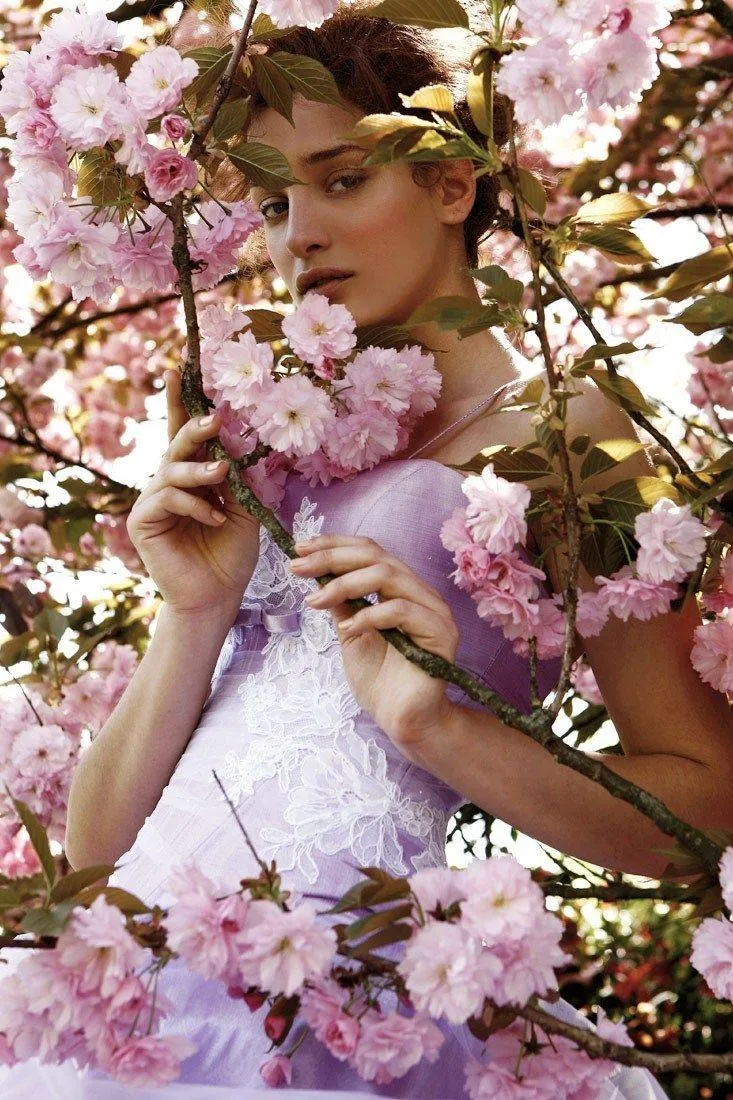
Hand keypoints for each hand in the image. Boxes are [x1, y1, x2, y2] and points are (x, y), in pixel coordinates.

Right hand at [126, 370, 259, 619]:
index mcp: (193, 475)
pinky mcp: (143, 522)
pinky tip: (215, 517)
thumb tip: (238, 441)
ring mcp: (153, 501)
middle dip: (194, 426)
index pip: (185, 432)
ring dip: (199, 469)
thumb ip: (241, 477)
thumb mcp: (247, 509)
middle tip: (215, 418)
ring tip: (222, 476)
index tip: (178, 366)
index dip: (181, 400)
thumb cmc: (231, 554)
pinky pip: (167, 499)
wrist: (218, 596)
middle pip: (176, 442)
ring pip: (171, 469)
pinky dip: (195, 504)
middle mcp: (169, 482)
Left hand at [289, 534, 458, 758]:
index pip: (370, 551)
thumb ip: (342, 603)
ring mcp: (434, 611)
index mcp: (401, 589)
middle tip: (298, 567)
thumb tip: (317, 572)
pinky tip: (347, 629)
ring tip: (315, 601)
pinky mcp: (441, 633)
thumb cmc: (380, 681)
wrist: (403, 721)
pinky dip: (369, 616)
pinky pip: (402, 610)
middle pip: (377, 557)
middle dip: (332, 558)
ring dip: (344, 584)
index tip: (299, 549)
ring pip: (388, 576)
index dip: (335, 545)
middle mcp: (420, 593)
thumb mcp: (350, 633)